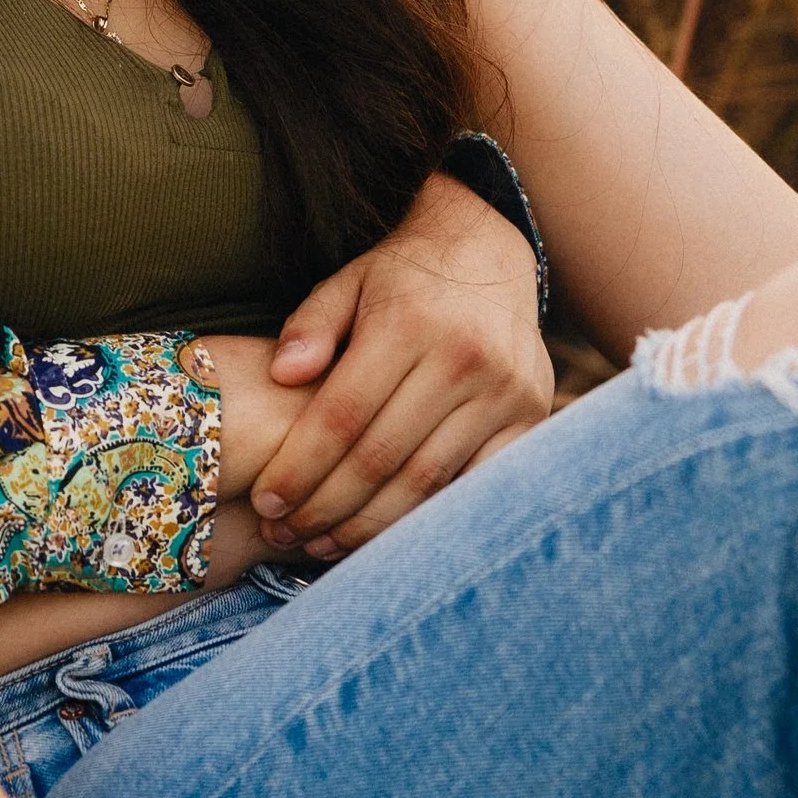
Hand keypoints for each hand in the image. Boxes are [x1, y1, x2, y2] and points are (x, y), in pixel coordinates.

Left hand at [250, 169, 552, 558]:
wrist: (489, 253)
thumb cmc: (401, 276)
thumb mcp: (347, 282)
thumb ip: (310, 325)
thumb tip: (281, 374)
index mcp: (410, 323)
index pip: (343, 414)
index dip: (301, 466)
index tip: (266, 501)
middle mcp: (465, 357)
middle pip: (382, 456)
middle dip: (327, 505)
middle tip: (286, 533)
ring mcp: (506, 390)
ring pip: (428, 480)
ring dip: (372, 524)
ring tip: (325, 544)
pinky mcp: (532, 415)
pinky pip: (474, 482)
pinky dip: (429, 514)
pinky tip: (388, 535)